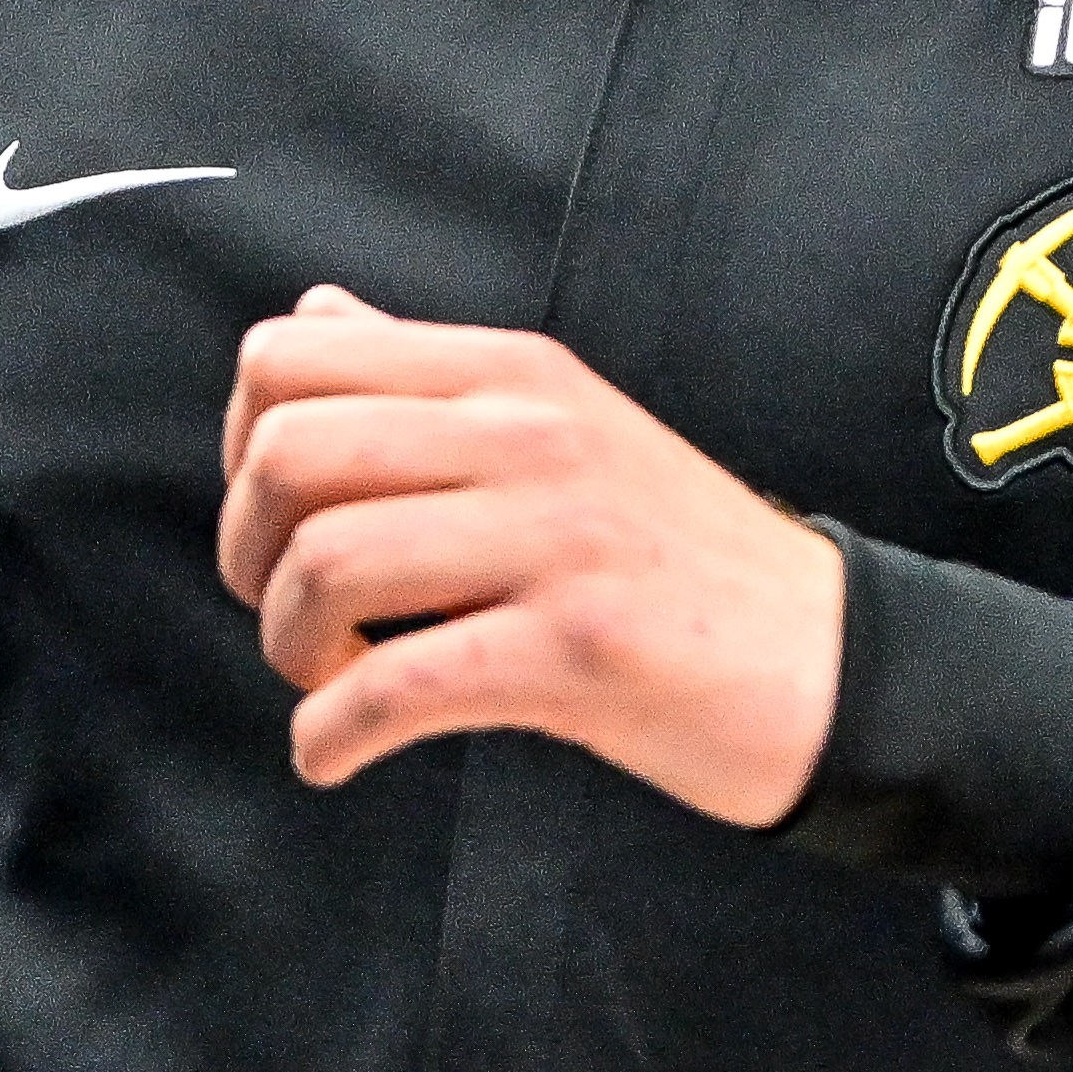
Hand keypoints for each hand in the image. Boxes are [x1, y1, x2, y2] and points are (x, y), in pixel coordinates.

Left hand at [216, 287, 842, 823]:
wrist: (831, 660)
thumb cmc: (676, 559)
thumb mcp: (563, 425)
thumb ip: (432, 378)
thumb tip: (316, 316)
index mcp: (511, 372)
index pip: (292, 356)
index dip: (241, 448)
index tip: (279, 522)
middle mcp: (530, 433)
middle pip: (290, 457)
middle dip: (249, 556)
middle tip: (294, 616)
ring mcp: (558, 538)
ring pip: (328, 566)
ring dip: (291, 650)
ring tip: (330, 681)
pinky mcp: (579, 648)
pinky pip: (395, 687)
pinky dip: (329, 738)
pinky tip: (336, 755)